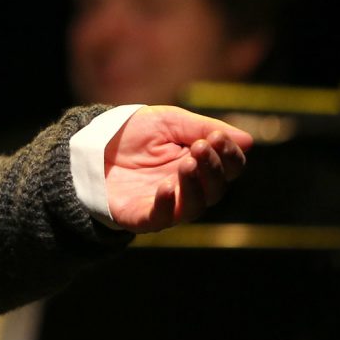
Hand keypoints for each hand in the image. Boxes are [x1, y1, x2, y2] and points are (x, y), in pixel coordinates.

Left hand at [103, 105, 252, 233]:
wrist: (92, 144)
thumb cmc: (134, 133)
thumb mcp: (169, 121)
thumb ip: (203, 129)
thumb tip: (247, 141)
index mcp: (199, 165)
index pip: (229, 168)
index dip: (230, 156)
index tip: (218, 138)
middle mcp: (188, 188)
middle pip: (216, 189)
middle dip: (213, 168)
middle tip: (200, 148)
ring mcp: (167, 204)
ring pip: (194, 206)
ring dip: (195, 186)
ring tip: (188, 164)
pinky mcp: (142, 215)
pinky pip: (161, 218)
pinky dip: (167, 205)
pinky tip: (166, 186)